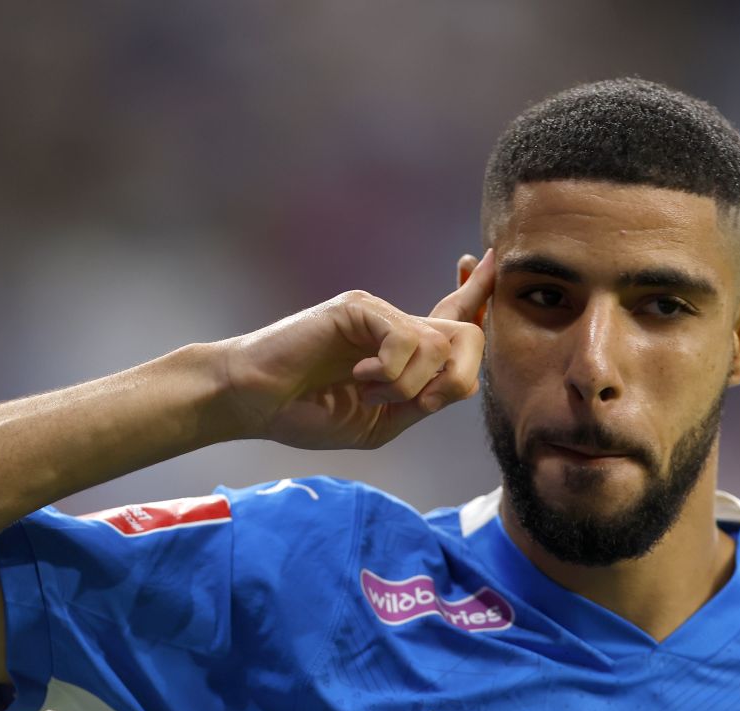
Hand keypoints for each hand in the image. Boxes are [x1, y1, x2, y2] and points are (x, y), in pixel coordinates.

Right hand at [220, 249, 493, 449]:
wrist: (254, 402)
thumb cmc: (307, 412)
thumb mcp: (382, 422)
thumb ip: (422, 402)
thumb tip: (457, 379)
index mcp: (401, 351)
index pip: (454, 318)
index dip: (478, 293)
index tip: (486, 259)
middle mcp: (394, 325)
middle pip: (468, 335)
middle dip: (460, 379)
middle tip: (421, 404)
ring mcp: (376, 314)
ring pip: (439, 344)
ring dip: (410, 385)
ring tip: (369, 391)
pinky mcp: (357, 308)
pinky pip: (406, 339)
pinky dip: (390, 372)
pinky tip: (359, 378)